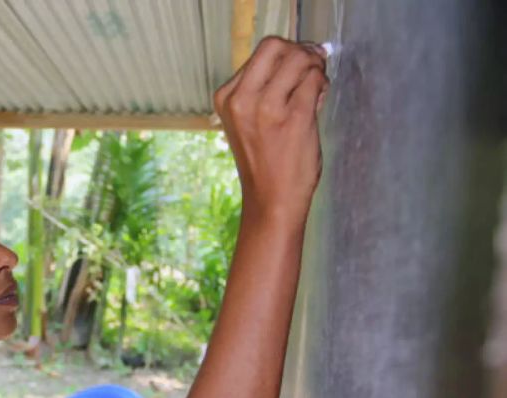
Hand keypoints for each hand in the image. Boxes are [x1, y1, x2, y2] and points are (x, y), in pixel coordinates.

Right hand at [214, 37, 328, 228]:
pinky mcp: (294, 118)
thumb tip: (301, 55)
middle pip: (277, 46)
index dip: (286, 54)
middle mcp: (242, 99)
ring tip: (315, 89)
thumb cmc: (264, 163)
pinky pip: (314, 80)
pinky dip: (321, 84)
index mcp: (227, 98)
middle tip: (311, 70)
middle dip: (300, 53)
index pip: (261, 53)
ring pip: (299, 59)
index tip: (298, 68)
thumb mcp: (248, 120)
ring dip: (314, 68)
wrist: (271, 201)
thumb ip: (265, 88)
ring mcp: (267, 108)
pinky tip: (318, 100)